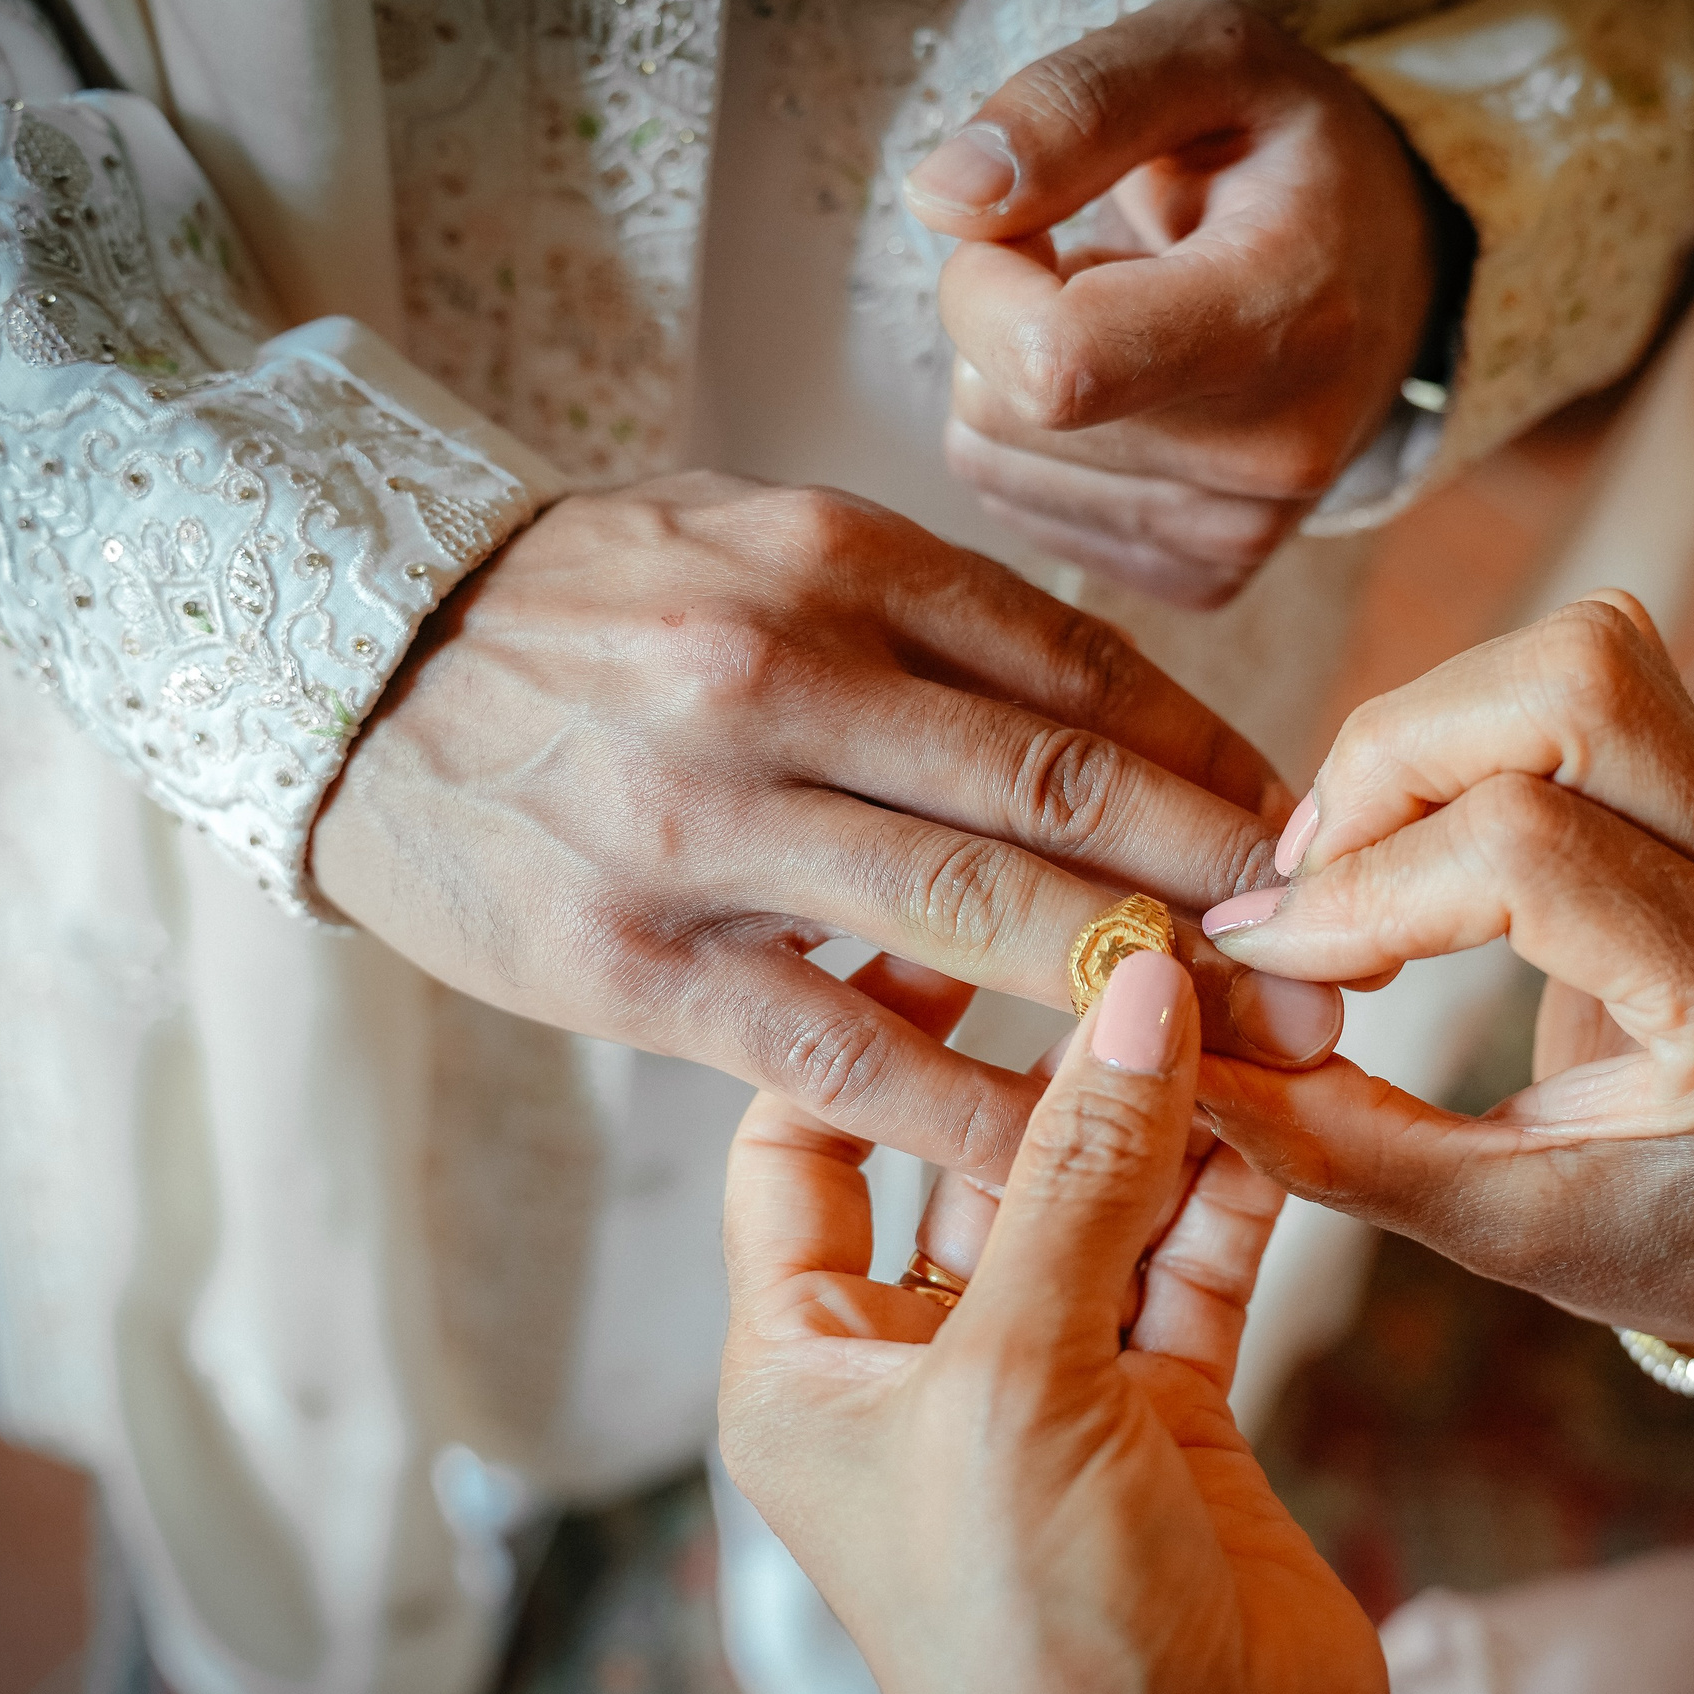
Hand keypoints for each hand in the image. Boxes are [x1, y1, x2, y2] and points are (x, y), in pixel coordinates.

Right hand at [311, 473, 1343, 1179]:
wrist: (352, 664)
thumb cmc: (598, 611)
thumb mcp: (767, 548)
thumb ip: (935, 630)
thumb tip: (1136, 737)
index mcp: (836, 564)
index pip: (1087, 679)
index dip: (1222, 774)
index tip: (1312, 845)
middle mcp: (783, 679)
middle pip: (1065, 802)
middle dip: (1228, 899)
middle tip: (1340, 969)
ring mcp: (707, 828)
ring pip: (980, 927)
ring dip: (1140, 1007)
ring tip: (1255, 1064)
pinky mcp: (638, 964)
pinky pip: (848, 1056)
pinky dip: (974, 1107)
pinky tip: (1071, 1146)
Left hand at [717, 947, 1422, 1693]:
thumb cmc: (1032, 1642)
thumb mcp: (1015, 1385)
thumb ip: (1079, 1176)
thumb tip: (1136, 990)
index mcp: (807, 1366)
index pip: (798, 1142)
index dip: (861, 1023)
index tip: (946, 916)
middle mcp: (918, 1363)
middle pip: (969, 1153)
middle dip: (1050, 1056)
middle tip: (1132, 937)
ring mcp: (1050, 1383)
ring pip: (1100, 1196)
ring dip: (1163, 1111)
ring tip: (1229, 1000)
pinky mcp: (1169, 1407)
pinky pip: (1193, 1259)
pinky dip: (1233, 1187)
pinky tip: (1271, 1106)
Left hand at [907, 0, 1440, 608]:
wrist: (1389, 266)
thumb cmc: (1287, 149)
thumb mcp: (1206, 52)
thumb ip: (1073, 107)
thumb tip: (941, 200)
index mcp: (1285, 312)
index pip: (1056, 363)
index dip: (985, 284)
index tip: (1027, 225)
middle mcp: (1275, 450)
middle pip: (1005, 413)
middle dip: (1003, 319)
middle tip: (1094, 265)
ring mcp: (1242, 531)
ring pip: (994, 465)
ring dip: (1018, 382)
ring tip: (1122, 323)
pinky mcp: (1207, 576)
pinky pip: (1022, 513)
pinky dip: (1042, 447)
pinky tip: (1127, 392)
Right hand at [1197, 598, 1693, 1339]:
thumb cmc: (1652, 1237)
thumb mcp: (1498, 1231)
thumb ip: (1339, 1147)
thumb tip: (1182, 1061)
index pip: (1529, 855)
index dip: (1360, 888)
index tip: (1262, 957)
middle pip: (1579, 692)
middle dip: (1392, 761)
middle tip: (1306, 881)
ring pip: (1585, 653)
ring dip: (1424, 730)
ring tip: (1349, 856)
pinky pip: (1586, 672)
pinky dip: (1461, 725)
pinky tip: (1408, 830)